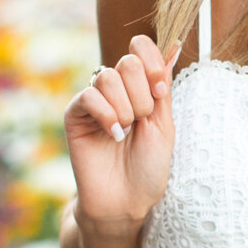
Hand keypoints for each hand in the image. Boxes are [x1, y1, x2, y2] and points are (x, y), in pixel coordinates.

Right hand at [64, 35, 181, 232]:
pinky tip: (113, 135)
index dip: (153, 62)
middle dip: (142, 95)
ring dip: (126, 109)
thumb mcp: (164, 124)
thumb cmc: (149, 167)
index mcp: (139, 87)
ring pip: (108, 78)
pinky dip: (106, 114)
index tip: (161, 92)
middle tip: (141, 121)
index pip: (141, 48)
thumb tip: (173, 46)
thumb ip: (162, 86)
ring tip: (126, 133)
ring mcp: (94, 101)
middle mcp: (116, 89)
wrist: (127, 201)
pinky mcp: (75, 115)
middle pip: (128, 61)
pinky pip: (89, 96)